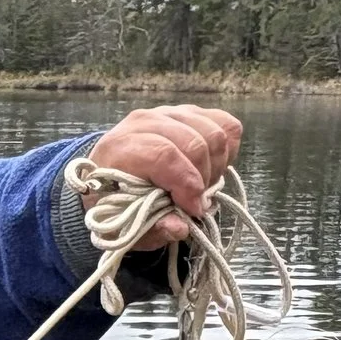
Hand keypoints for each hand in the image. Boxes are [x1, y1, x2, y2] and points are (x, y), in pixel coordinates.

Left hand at [84, 106, 243, 246]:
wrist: (113, 174)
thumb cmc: (117, 200)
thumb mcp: (126, 223)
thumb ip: (152, 227)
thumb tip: (179, 227)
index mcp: (119, 148)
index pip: (164, 155)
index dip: (186, 185)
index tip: (193, 209)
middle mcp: (144, 122)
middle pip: (194, 144)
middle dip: (204, 180)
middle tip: (197, 202)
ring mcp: (170, 112)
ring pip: (214, 133)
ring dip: (217, 167)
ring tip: (203, 186)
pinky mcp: (191, 112)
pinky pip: (225, 124)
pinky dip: (227, 150)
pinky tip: (212, 167)